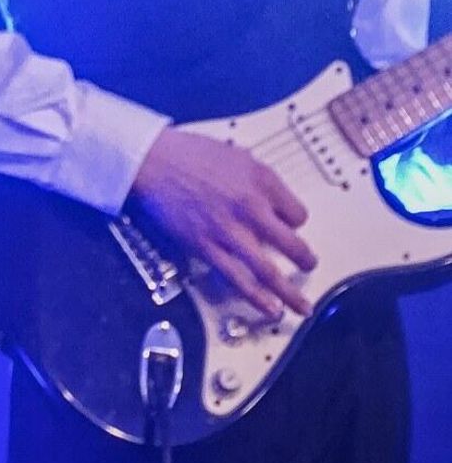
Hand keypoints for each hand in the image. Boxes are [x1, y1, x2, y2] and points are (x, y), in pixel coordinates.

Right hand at [130, 125, 317, 320]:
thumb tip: (273, 203)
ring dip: (289, 292)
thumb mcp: (238, 155)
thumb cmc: (189, 154)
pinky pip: (238, 279)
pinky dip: (257, 298)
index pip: (298, 214)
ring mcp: (230, 232)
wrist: (153, 162)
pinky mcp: (207, 248)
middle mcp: (252, 208)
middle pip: (293, 245)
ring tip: (301, 305)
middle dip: (305, 260)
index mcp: (262, 181)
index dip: (295, 222)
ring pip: (270, 271)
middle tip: (308, 266)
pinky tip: (270, 308)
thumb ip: (260, 182)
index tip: (289, 227)